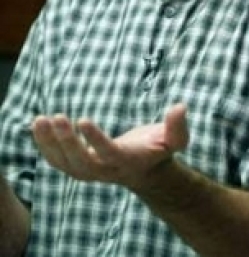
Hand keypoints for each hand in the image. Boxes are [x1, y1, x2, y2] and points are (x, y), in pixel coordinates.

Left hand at [31, 103, 188, 190]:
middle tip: (57, 118)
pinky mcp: (80, 167)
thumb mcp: (175, 139)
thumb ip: (178, 126)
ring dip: (50, 144)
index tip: (83, 119)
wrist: (146, 171)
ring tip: (39, 120)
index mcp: (127, 161)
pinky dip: (45, 146)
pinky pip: (58, 161)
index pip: (109, 153)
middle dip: (67, 142)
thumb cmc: (159, 149)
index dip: (95, 139)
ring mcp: (91, 172)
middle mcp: (106, 171)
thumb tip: (180, 107)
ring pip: (65, 164)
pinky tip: (37, 126)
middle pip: (82, 163)